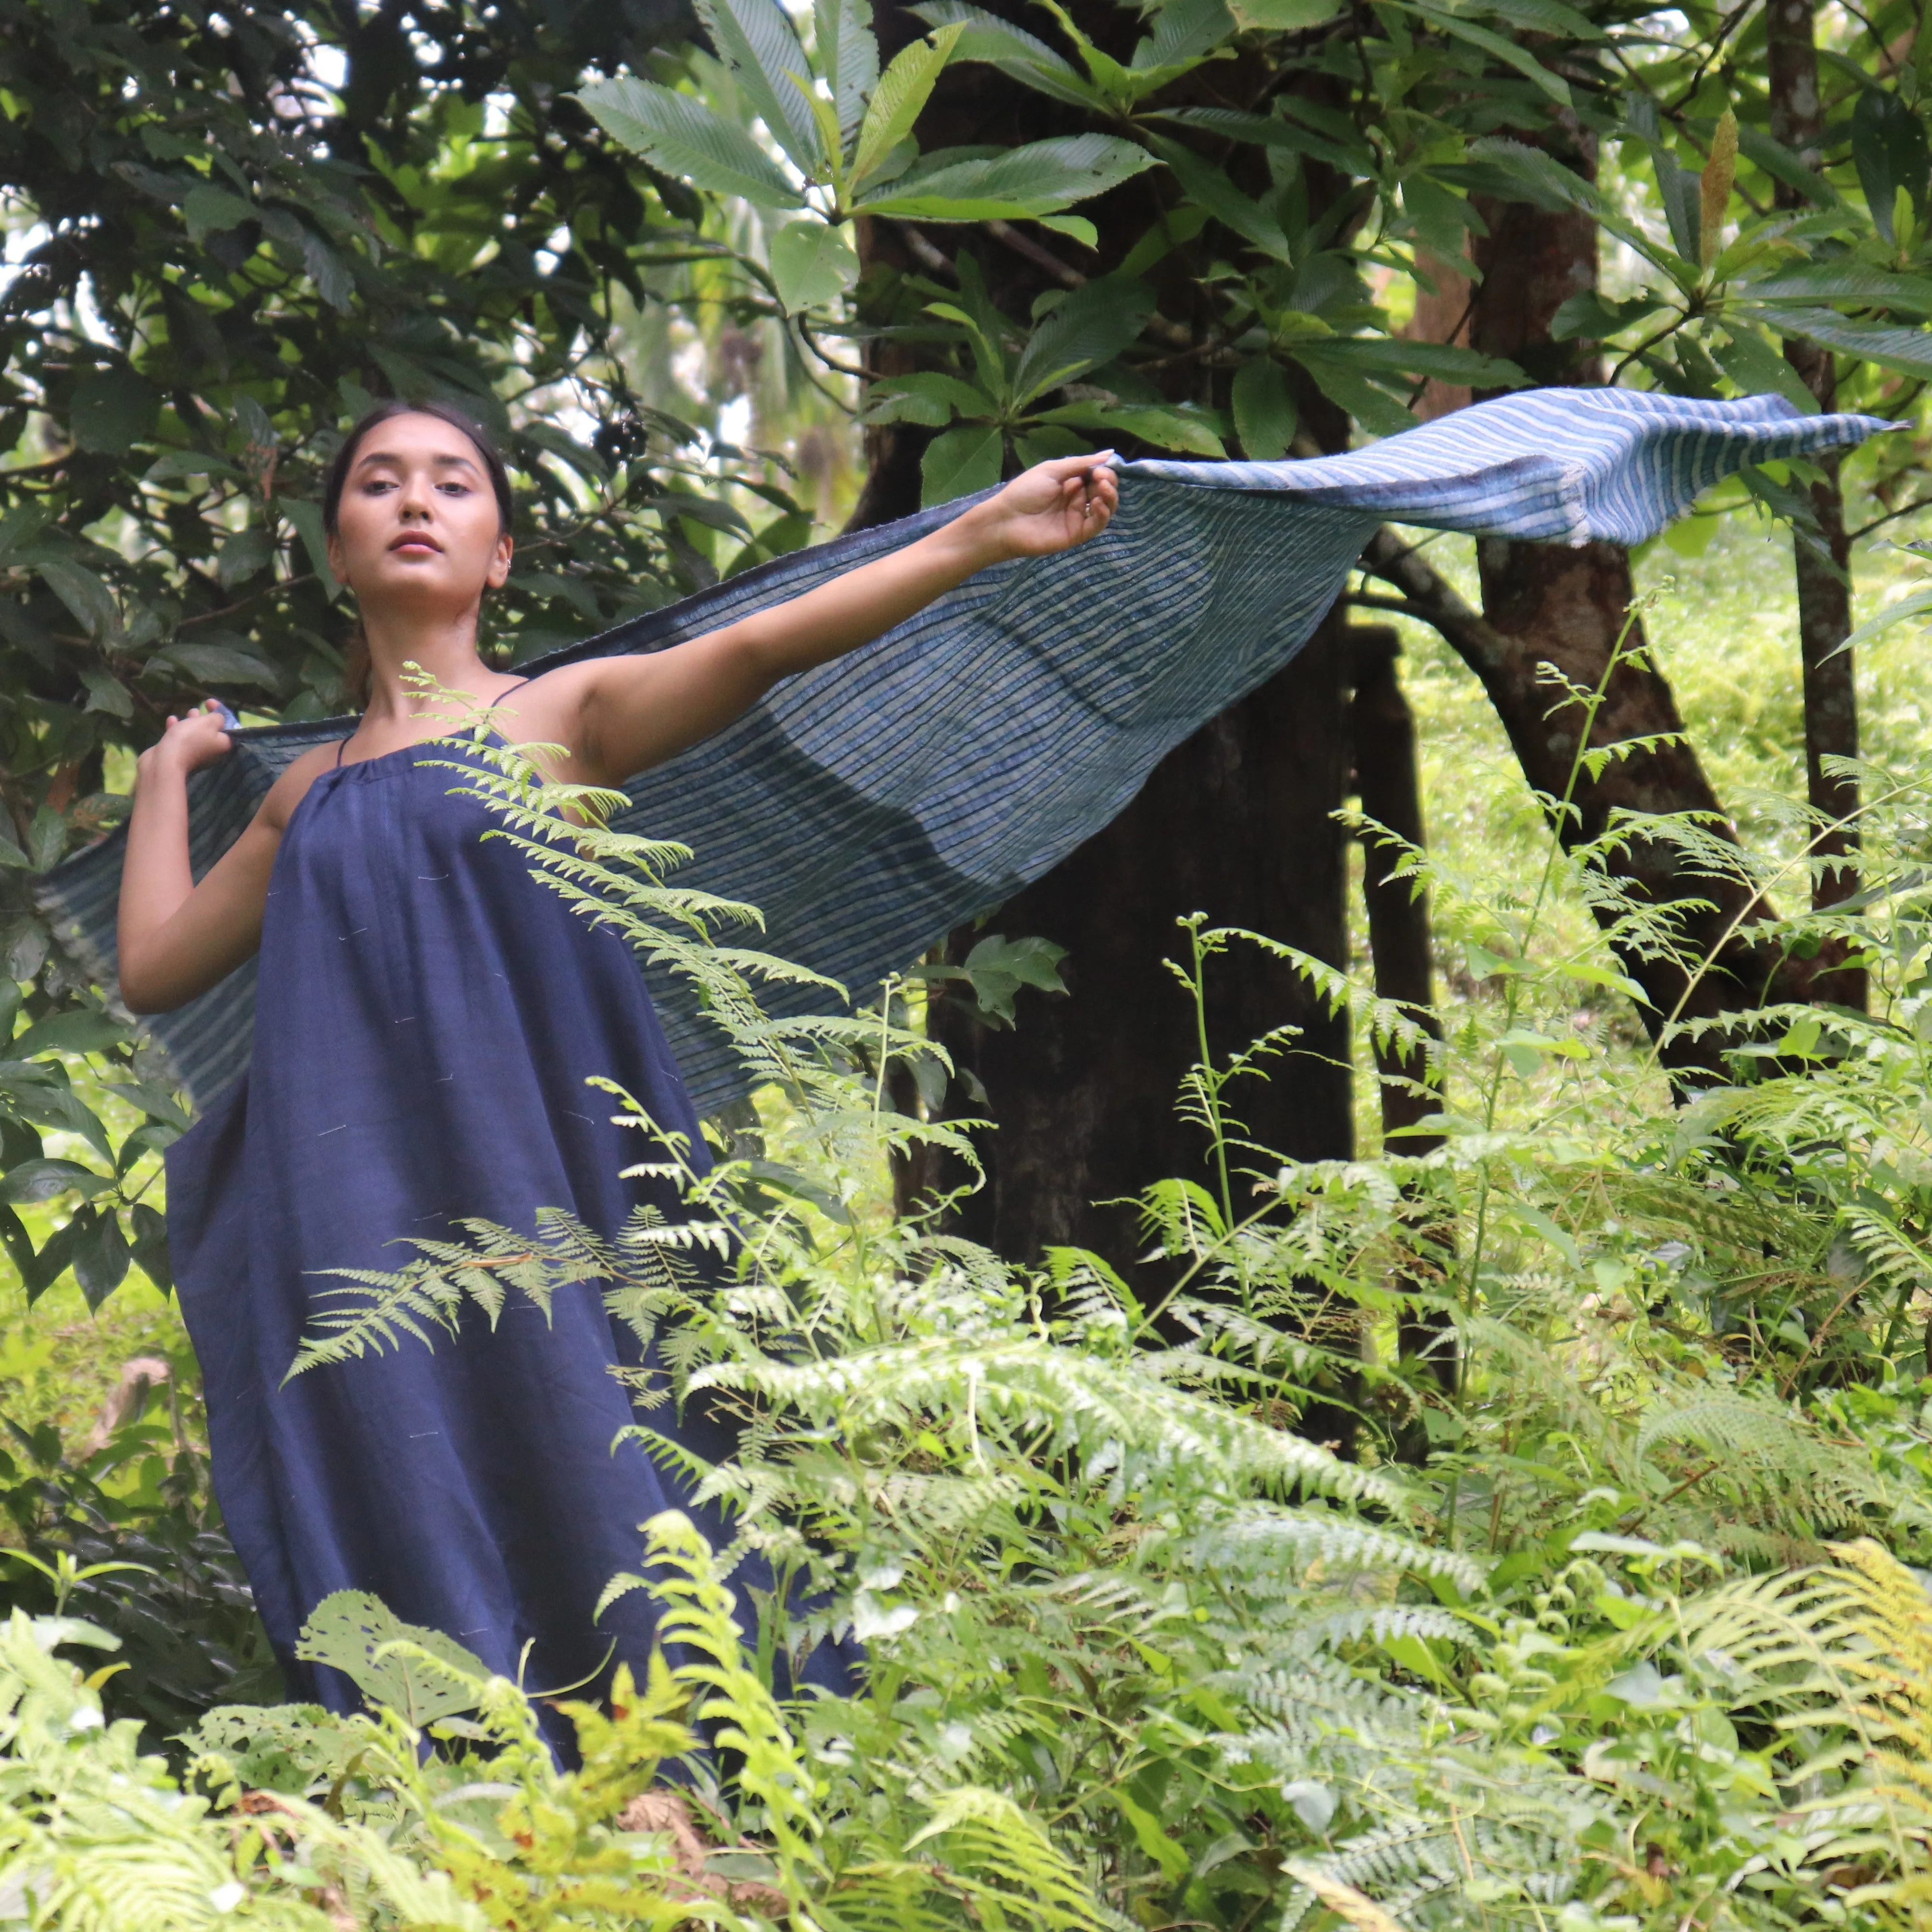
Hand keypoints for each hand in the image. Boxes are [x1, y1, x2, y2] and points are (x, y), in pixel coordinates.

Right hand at [140, 700, 233, 778]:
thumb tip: (219, 719)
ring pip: (195, 735)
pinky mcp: (179, 755)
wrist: (166, 760)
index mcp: (223, 745)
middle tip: (198, 709)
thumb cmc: (190, 739)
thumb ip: (217, 718)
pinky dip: (177, 728)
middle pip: (211, 732)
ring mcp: (195, 755)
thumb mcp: (208, 722)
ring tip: (189, 711)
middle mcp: (212, 752)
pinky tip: (172, 719)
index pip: (228, 727)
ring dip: (192, 722)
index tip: (209, 701)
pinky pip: (180, 739)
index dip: (220, 711)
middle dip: (205, 718)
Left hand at [961, 454, 1118, 562]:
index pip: (1097, 475)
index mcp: (1070, 482)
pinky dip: (1103, 513)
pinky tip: (1099, 503)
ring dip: (1110, 496)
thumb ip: (1081, 463)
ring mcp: (1077, 517)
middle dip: (1108, 481)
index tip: (1101, 467)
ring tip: (1102, 487)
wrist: (1006, 520)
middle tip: (1101, 477)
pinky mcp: (1077, 534)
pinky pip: (1097, 524)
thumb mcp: (1053, 470)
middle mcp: (1076, 499)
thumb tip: (1110, 453)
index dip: (1103, 470)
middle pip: (1104, 490)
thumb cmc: (1025, 491)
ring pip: (1105, 507)